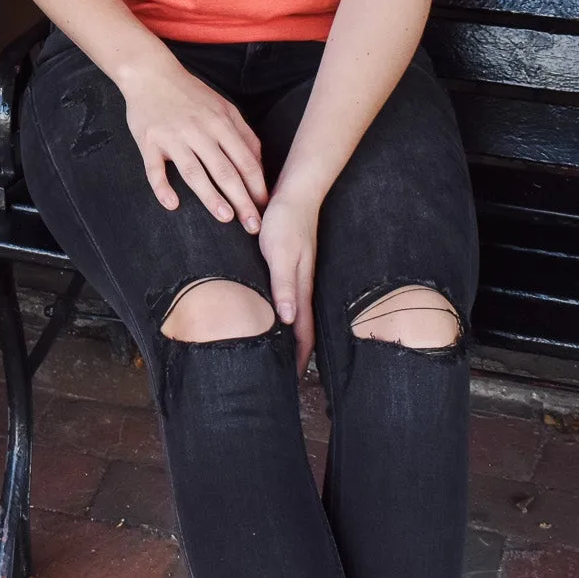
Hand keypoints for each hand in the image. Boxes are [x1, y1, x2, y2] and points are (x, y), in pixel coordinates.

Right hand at [117, 54, 266, 230]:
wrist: (151, 74)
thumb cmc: (190, 94)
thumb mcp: (223, 106)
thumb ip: (243, 134)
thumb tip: (260, 165)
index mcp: (220, 123)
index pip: (245, 160)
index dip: (258, 186)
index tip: (266, 208)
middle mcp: (198, 130)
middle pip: (224, 170)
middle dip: (242, 200)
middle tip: (254, 226)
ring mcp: (172, 137)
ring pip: (194, 172)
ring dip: (210, 196)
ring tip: (225, 217)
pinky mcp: (149, 141)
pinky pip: (154, 168)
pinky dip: (162, 187)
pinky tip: (172, 204)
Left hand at [259, 190, 322, 375]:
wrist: (296, 193)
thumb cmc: (285, 222)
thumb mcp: (280, 254)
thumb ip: (284, 285)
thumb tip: (287, 320)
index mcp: (300, 289)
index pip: (301, 333)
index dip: (297, 359)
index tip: (291, 384)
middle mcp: (301, 286)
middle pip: (301, 329)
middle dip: (295, 355)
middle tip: (284, 379)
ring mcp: (298, 276)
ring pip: (296, 315)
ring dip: (290, 337)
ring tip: (280, 357)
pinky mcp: (291, 266)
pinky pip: (290, 299)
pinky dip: (285, 315)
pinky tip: (277, 317)